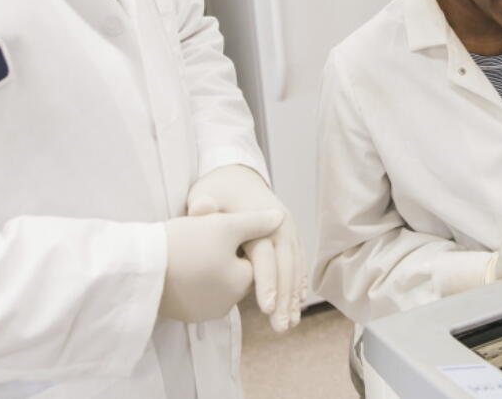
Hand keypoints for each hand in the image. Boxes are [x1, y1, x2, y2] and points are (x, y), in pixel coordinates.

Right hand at [159, 207, 283, 322]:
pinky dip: (192, 279)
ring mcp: (202, 312)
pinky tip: (177, 263)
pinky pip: (196, 293)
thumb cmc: (186, 243)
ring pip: (214, 282)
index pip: (253, 259)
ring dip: (208, 267)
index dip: (238, 239)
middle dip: (224, 255)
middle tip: (202, 234)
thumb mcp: (225, 225)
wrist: (140, 268)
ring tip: (188, 246)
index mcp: (241, 284)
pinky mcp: (182, 315)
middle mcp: (226, 305)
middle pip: (234, 272)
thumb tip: (280, 219)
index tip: (220, 226)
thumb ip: (256, 223)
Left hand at [187, 165, 304, 332]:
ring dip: (294, 297)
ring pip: (295, 267)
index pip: (265, 253)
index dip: (267, 281)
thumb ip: (204, 205)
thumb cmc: (218, 190)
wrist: (237, 175)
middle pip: (285, 265)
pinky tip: (299, 304)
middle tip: (281, 327)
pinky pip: (298, 263)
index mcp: (259, 215)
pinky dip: (299, 284)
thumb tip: (202, 208)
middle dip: (285, 298)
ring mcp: (288, 230)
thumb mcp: (207, 193)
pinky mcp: (290, 237)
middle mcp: (280, 223)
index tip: (266, 308)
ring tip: (291, 324)